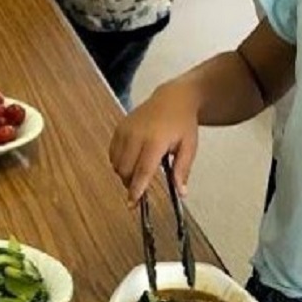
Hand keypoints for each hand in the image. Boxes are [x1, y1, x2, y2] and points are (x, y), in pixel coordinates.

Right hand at [108, 84, 201, 203]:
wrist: (173, 99)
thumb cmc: (182, 123)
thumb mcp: (189, 147)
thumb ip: (182, 170)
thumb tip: (181, 192)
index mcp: (156, 140)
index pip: (143, 170)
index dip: (136, 189)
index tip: (132, 203)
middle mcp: (137, 134)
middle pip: (126, 169)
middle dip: (130, 183)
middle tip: (141, 188)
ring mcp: (125, 130)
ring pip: (116, 163)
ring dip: (124, 173)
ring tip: (139, 171)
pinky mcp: (119, 128)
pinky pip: (112, 153)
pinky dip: (119, 162)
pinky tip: (132, 160)